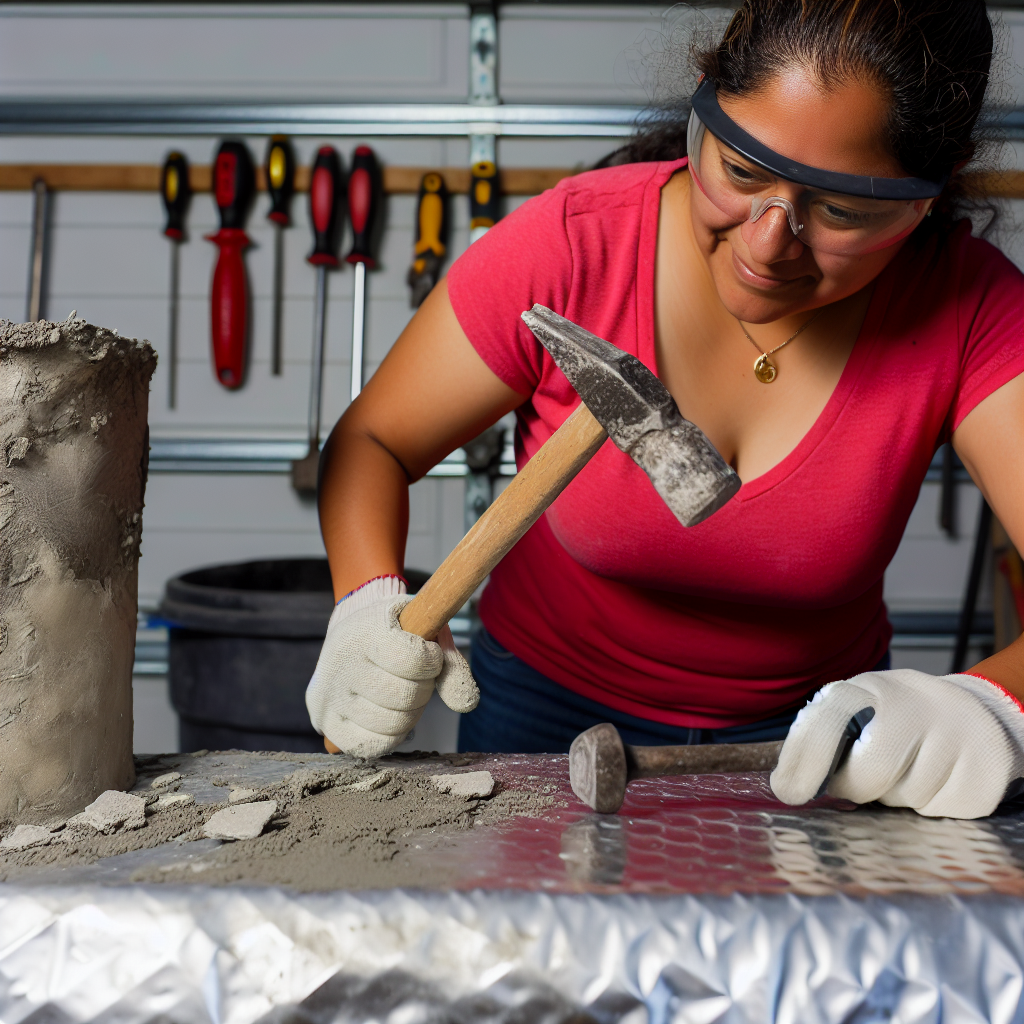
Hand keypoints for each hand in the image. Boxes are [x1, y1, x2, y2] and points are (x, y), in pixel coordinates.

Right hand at [305, 576, 478, 757]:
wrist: (351, 632)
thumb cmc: (395, 628)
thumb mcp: (423, 624)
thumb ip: (449, 659)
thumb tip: (467, 704)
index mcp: (364, 631)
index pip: (414, 659)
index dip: (432, 660)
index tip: (428, 653)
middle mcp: (340, 664)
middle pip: (406, 697)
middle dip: (423, 687)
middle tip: (413, 675)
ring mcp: (330, 696)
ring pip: (393, 724)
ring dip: (410, 712)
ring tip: (399, 691)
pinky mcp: (327, 722)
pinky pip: (374, 745)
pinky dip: (392, 733)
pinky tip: (389, 711)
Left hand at [770, 669, 1023, 818]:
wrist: (973, 715)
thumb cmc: (896, 720)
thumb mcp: (858, 712)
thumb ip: (824, 740)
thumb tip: (786, 787)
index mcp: (870, 688)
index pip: (828, 716)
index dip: (803, 757)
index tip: (787, 791)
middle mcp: (915, 704)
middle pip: (868, 774)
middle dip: (857, 789)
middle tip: (861, 782)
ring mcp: (956, 735)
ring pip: (905, 798)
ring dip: (896, 796)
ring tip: (910, 767)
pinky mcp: (986, 769)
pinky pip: (939, 811)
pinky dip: (930, 806)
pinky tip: (938, 778)